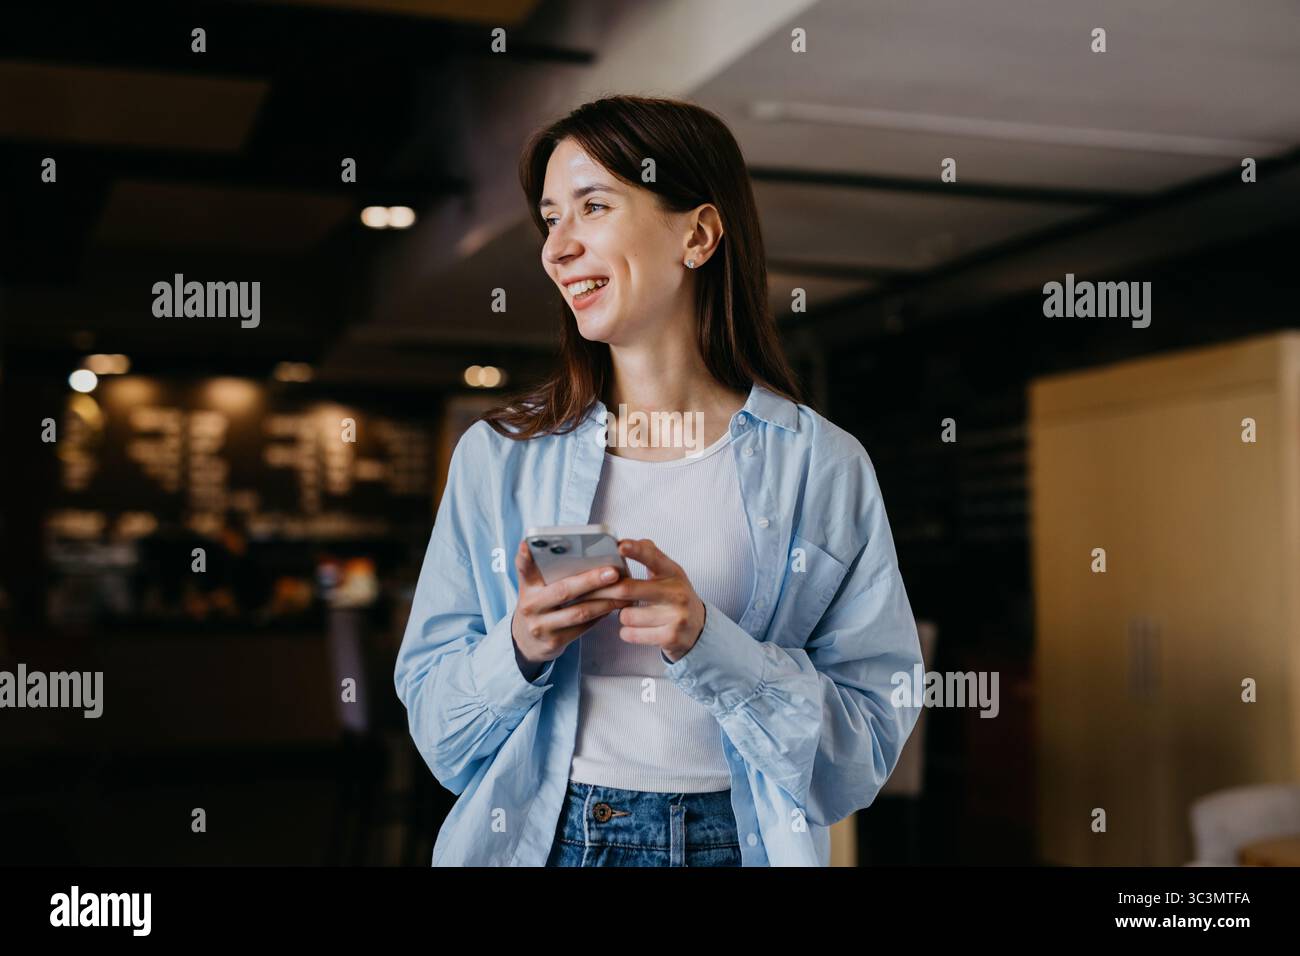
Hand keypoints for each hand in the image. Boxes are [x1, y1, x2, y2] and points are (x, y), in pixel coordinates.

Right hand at [510, 539, 632, 678]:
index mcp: (527, 586)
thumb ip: (546, 571)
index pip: (524, 568)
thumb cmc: (538, 605)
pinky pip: (583, 627)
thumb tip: (582, 552)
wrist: (526, 642)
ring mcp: (541, 626)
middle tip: (613, 572)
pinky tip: (614, 606)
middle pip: (564, 590)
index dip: (525, 556)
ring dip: (605, 601)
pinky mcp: (554, 641)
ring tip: (624, 591)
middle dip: (591, 581)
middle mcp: (530, 605)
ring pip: (579, 611)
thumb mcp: (534, 588)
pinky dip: (601, 615)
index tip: (527, 544)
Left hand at [585, 538, 705, 662]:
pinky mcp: (670, 637)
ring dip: (622, 615)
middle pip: (628, 589)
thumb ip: (650, 555)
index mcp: (673, 572)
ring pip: (626, 615)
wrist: (699, 628)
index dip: (635, 550)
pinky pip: (631, 633)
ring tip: (633, 615)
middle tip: (597, 592)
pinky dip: (627, 632)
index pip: (653, 557)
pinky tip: (636, 629)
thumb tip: (623, 543)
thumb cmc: (674, 595)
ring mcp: (676, 616)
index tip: (620, 546)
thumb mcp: (668, 573)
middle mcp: (677, 593)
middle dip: (607, 591)